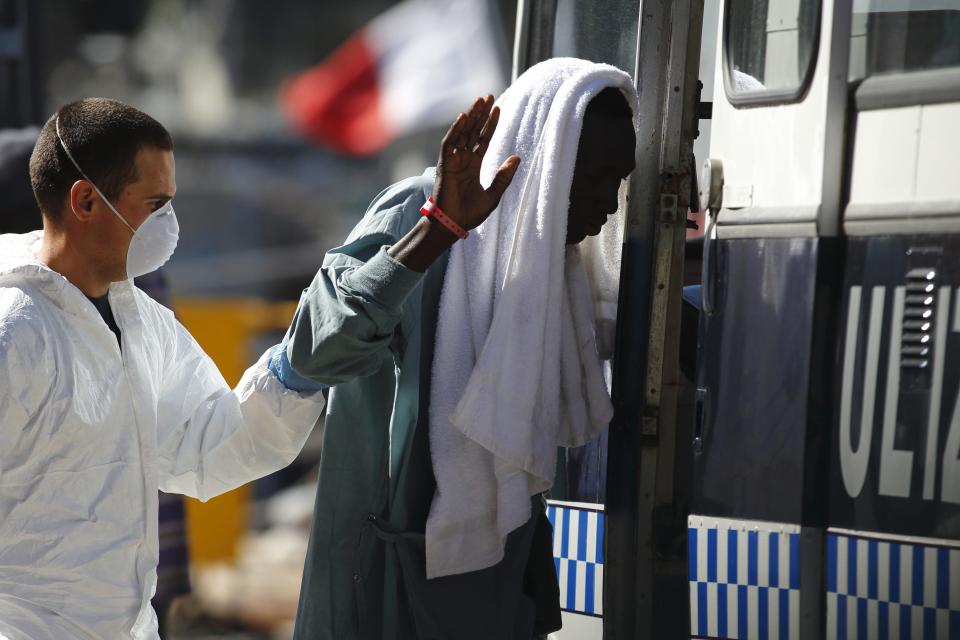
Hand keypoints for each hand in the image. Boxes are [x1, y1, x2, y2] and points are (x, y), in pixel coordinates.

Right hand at [432, 95, 520, 230]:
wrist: (454, 224)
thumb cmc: (471, 213)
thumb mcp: (494, 194)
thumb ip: (504, 176)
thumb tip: (517, 157)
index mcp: (474, 165)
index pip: (483, 139)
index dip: (490, 124)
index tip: (498, 108)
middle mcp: (463, 159)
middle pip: (473, 131)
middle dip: (481, 114)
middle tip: (489, 96)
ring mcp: (453, 160)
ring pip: (462, 133)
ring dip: (471, 116)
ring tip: (480, 101)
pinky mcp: (444, 164)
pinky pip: (450, 143)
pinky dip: (456, 130)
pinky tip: (464, 117)